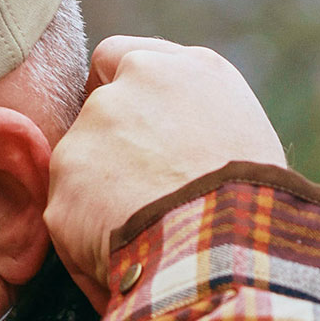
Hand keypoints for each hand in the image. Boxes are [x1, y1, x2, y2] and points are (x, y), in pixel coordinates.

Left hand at [46, 38, 285, 304]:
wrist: (224, 246)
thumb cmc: (255, 206)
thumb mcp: (247, 140)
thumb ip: (197, 121)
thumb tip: (172, 147)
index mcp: (188, 69)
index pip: (121, 58)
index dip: (115, 93)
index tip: (123, 124)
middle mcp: (134, 83)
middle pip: (98, 112)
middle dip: (109, 151)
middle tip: (138, 199)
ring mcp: (92, 128)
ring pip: (77, 164)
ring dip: (94, 196)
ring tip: (137, 238)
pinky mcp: (64, 180)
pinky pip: (67, 216)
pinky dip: (83, 240)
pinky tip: (117, 262)